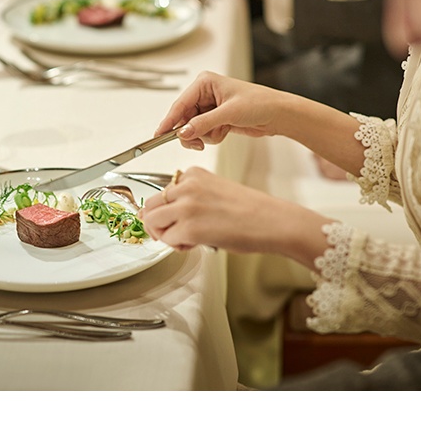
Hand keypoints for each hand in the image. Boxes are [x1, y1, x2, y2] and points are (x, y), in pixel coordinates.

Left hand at [138, 167, 333, 263]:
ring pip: (153, 222)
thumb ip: (190, 196)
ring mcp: (186, 206)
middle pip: (149, 205)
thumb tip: (167, 215)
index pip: (161, 191)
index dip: (166, 210)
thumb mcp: (214, 190)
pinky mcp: (189, 228)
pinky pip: (167, 240)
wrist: (271, 221)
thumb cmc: (249, 210)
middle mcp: (186, 186)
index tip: (174, 219)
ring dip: (165, 235)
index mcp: (193, 174)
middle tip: (172, 233)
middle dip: (157, 223)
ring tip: (186, 239)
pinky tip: (196, 244)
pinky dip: (177, 246)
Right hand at [155, 71, 285, 150]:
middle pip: (184, 119)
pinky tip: (226, 130)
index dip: (169, 121)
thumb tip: (183, 132)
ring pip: (193, 128)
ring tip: (222, 130)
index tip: (159, 134)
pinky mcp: (216, 119)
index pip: (180, 104)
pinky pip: (204, 133)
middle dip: (192, 132)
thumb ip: (203, 123)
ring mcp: (210, 107)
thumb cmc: (260, 103)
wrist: (278, 115)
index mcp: (205, 83)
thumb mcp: (229, 113)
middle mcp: (205, 94)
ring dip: (206, 135)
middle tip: (198, 143)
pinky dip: (213, 136)